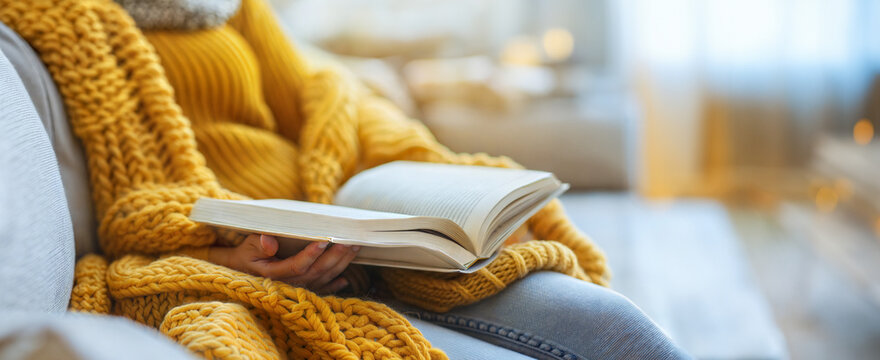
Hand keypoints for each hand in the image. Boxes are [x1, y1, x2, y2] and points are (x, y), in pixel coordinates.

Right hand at [210, 234, 359, 293]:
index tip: (324, 241)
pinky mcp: (301, 291)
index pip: (297, 265)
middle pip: (316, 272)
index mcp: (274, 273)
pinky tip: (345, 279)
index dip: (311, 255)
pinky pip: (321, 290)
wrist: (242, 270)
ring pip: (322, 278)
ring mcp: (296, 289)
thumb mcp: (246, 247)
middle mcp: (287, 284)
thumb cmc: (246, 254)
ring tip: (353, 249)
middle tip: (350, 241)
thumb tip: (270, 242)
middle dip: (335, 257)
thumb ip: (257, 243)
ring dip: (340, 265)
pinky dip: (334, 286)